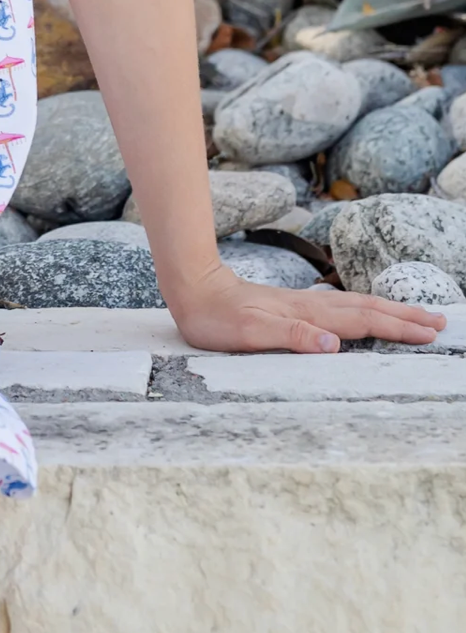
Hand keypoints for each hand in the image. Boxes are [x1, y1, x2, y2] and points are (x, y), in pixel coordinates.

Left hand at [168, 259, 447, 354]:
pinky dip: (365, 310)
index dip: (396, 328)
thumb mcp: (248, 332)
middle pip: (367, 310)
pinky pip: (341, 308)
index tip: (429, 333)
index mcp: (306, 314)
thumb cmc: (216, 317)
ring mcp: (303, 304)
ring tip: (417, 315)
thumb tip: (334, 345)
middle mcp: (310, 306)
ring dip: (389, 311)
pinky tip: (367, 313)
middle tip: (440, 323)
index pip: (362, 321)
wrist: (193, 287)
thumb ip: (291, 336)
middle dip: (404, 317)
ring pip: (356, 306)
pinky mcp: (293, 306)